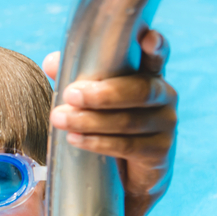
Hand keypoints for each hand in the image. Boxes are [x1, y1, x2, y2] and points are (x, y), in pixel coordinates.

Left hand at [43, 28, 175, 215]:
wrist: (122, 177)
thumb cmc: (104, 126)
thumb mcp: (86, 100)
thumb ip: (72, 78)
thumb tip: (51, 62)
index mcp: (147, 75)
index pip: (156, 56)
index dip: (156, 46)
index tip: (148, 38)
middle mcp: (163, 96)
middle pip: (139, 90)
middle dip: (103, 93)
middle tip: (70, 94)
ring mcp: (165, 124)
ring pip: (130, 120)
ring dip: (91, 120)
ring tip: (60, 119)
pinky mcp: (160, 152)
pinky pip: (128, 145)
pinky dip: (99, 142)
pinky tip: (75, 139)